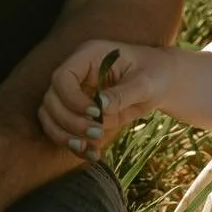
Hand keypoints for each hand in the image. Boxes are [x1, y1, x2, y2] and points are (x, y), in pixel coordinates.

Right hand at [37, 37, 173, 157]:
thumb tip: (100, 107)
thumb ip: (123, 93)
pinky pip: (64, 131)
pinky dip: (75, 146)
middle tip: (96, 132)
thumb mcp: (145, 83)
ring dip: (65, 136)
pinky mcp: (79, 112)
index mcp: (89, 56)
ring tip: (87, 147)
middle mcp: (77, 74)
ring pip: (50, 116)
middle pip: (51, 100)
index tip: (95, 114)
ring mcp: (74, 93)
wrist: (161, 83)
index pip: (62, 77)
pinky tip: (93, 155)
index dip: (72, 99)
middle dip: (70, 121)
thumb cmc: (155, 74)